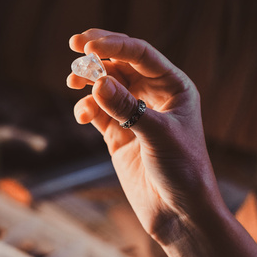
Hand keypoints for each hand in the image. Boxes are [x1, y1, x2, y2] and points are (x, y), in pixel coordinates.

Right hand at [67, 29, 222, 239]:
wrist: (179, 212)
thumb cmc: (183, 171)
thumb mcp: (158, 136)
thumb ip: (128, 108)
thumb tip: (98, 81)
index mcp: (174, 87)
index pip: (141, 55)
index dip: (115, 45)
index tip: (89, 45)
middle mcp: (153, 96)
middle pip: (121, 64)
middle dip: (98, 54)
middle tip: (75, 43)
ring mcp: (134, 114)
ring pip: (106, 85)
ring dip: (88, 81)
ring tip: (72, 81)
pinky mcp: (118, 134)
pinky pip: (97, 111)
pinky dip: (86, 108)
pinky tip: (82, 115)